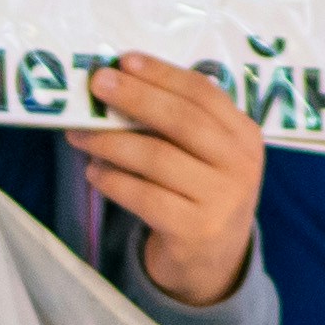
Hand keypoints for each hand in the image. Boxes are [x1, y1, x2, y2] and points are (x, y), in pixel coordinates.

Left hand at [69, 52, 260, 305]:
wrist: (213, 263)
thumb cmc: (198, 194)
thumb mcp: (204, 156)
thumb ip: (176, 123)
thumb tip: (117, 84)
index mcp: (244, 135)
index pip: (203, 93)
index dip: (162, 74)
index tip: (125, 60)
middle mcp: (240, 165)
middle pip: (182, 121)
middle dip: (135, 98)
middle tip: (97, 85)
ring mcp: (221, 200)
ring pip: (157, 158)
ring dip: (111, 142)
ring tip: (80, 136)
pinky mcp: (194, 230)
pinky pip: (143, 196)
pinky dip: (113, 181)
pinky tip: (94, 173)